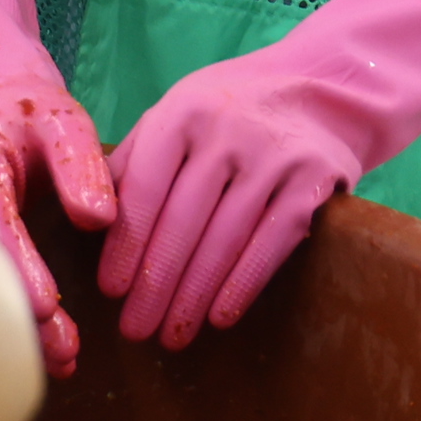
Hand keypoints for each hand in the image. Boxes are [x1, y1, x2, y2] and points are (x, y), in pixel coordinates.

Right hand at [0, 75, 119, 374]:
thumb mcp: (60, 119)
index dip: (18, 263)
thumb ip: (79, 164)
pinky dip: (11, 314)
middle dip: (20, 312)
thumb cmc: (24, 110)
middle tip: (65, 351)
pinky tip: (46, 346)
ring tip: (64, 361)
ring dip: (18, 325)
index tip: (46, 305)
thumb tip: (99, 218)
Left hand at [94, 0, 420, 347]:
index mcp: (183, 110)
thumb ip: (137, 159)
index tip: (110, 291)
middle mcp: (228, 127)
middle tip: (136, 331)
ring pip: (225, 238)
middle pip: (182, 221)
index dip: (125, 245)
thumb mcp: (181, 112)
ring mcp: (275, 152)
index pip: (145, 188)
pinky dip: (243, 283)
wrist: (330, 83)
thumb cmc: (236, 110)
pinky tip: (221, 316)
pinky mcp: (316, 177)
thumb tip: (90, 223)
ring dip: (194, 296)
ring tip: (174, 336)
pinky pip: (273, 241)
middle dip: (155, 284)